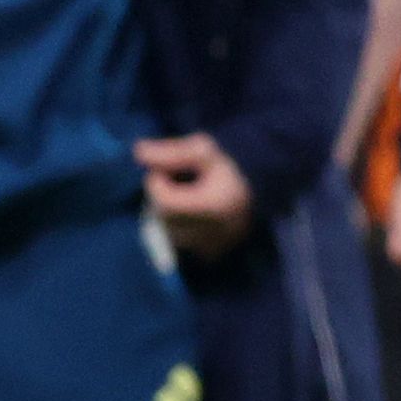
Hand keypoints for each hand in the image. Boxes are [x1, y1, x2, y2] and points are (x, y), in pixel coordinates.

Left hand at [133, 134, 253, 259]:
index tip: (165, 170)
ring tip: (183, 196)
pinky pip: (187, 246)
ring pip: (173, 234)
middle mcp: (213, 231)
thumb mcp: (203, 150)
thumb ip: (170, 152)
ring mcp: (215, 245)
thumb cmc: (232, 162)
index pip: (165, 203)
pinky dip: (183, 230)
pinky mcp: (217, 251)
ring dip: (170, 216)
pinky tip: (192, 214)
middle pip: (166, 220)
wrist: (263, 181)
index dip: (157, 184)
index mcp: (211, 206)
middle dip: (162, 199)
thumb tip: (137, 152)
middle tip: (173, 181)